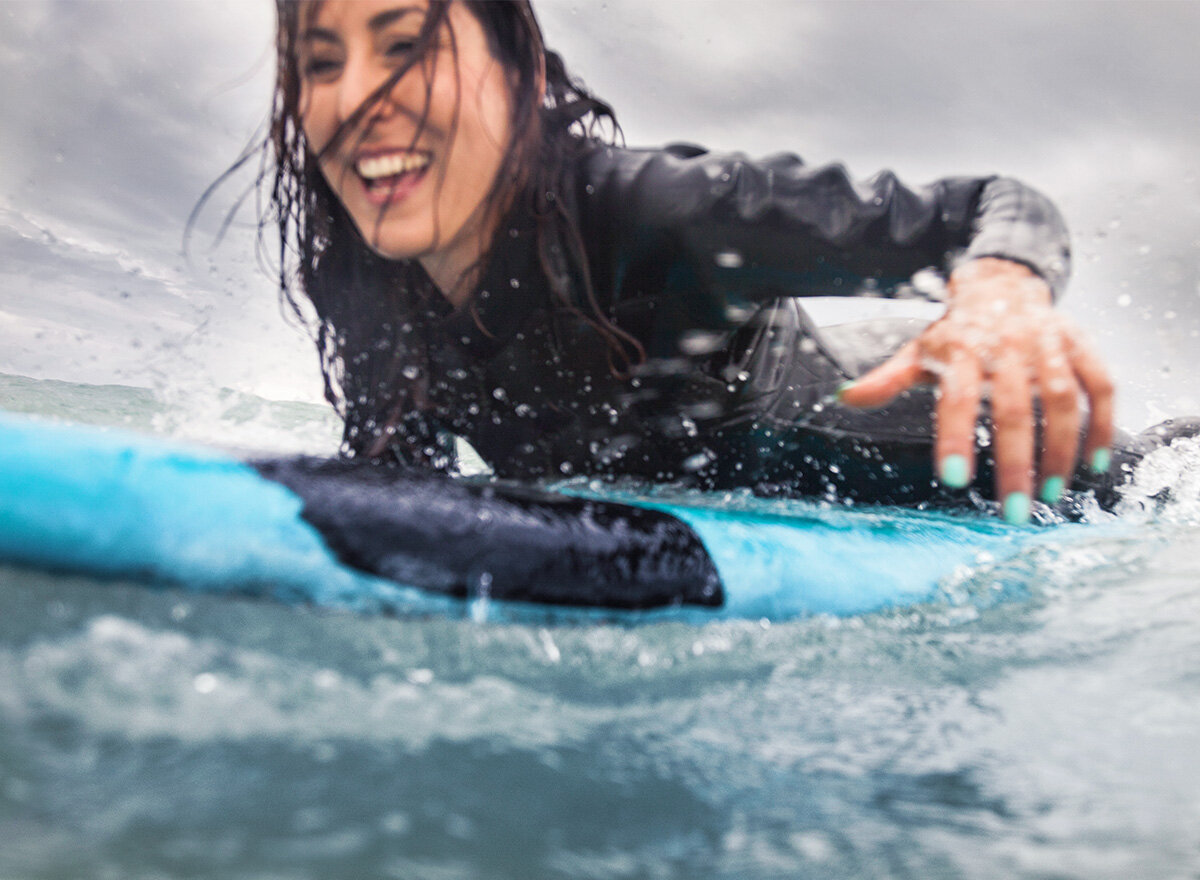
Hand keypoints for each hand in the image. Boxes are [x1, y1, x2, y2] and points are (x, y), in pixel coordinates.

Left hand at [837, 257, 1113, 522]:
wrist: (1001, 283)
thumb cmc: (956, 332)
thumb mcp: (918, 352)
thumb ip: (886, 380)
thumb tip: (844, 397)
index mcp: (960, 349)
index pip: (955, 399)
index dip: (955, 438)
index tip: (954, 481)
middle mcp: (1006, 345)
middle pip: (1012, 408)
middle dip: (1014, 463)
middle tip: (1013, 513)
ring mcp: (1048, 343)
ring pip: (1062, 400)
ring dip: (1061, 451)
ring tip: (1051, 495)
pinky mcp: (1081, 344)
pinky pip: (1100, 385)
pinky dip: (1103, 424)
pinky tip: (1095, 464)